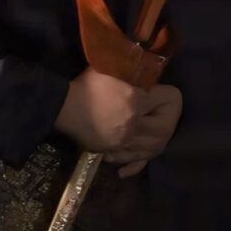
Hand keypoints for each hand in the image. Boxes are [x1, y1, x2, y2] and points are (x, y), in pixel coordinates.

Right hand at [56, 69, 180, 168]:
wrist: (60, 107)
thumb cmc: (85, 85)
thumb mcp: (110, 68)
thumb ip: (132, 70)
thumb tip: (149, 71)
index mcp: (134, 102)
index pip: (169, 100)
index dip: (169, 93)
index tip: (161, 90)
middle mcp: (133, 126)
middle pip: (166, 128)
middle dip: (170, 117)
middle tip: (163, 109)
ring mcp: (123, 143)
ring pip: (154, 147)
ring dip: (161, 137)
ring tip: (157, 128)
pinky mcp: (112, 152)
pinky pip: (134, 161)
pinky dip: (140, 161)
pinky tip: (141, 158)